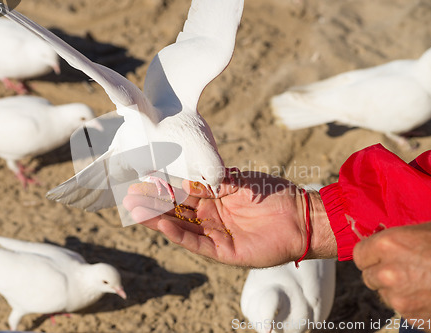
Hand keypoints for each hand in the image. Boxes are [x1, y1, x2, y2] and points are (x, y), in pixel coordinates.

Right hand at [123, 171, 335, 267]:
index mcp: (214, 199)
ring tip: (138, 213)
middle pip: (177, 212)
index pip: (182, 194)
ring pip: (182, 228)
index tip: (143, 180)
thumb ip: (212, 178)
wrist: (300, 215)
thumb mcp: (238, 180)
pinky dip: (181, 236)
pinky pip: (198, 244)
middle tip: (130, 198)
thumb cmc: (271, 194)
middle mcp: (211, 218)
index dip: (162, 189)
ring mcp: (216, 235)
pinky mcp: (225, 252)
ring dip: (160, 221)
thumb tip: (184, 169)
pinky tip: (164, 227)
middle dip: (154, 205)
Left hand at [354, 221, 430, 332]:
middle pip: (368, 276)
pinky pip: (403, 310)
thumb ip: (400, 238)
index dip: (371, 255)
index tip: (381, 255)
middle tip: (406, 268)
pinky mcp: (414, 319)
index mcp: (388, 244)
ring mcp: (400, 299)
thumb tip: (385, 241)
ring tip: (425, 281)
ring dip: (397, 290)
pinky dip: (414, 305)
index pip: (359, 254)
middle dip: (382, 272)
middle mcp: (387, 273)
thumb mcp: (429, 230)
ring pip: (385, 295)